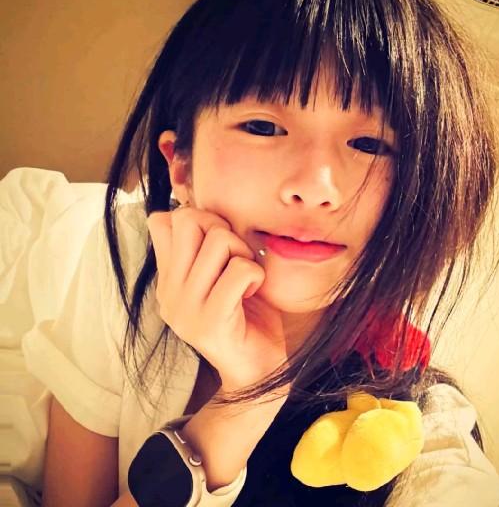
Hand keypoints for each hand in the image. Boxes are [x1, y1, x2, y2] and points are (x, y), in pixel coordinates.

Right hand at [147, 206, 289, 391]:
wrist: (256, 371)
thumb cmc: (244, 316)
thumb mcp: (216, 278)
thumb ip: (204, 249)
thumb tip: (200, 208)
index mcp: (167, 280)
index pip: (161, 220)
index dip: (197, 218)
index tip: (215, 243)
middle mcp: (168, 293)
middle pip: (188, 220)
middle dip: (221, 228)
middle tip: (235, 255)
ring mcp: (186, 309)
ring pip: (218, 240)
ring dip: (243, 252)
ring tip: (246, 277)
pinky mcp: (210, 321)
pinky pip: (239, 270)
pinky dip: (254, 274)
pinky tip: (252, 292)